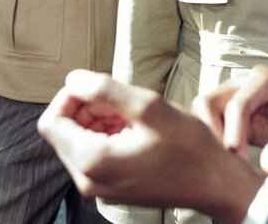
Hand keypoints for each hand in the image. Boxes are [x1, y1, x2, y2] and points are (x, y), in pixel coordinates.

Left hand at [37, 70, 264, 223]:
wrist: (216, 184)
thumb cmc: (189, 147)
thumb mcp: (149, 107)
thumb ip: (105, 90)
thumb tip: (73, 79)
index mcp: (93, 162)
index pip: (52, 122)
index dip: (70, 97)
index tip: (99, 88)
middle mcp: (89, 181)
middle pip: (64, 132)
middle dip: (87, 108)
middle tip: (122, 100)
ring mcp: (100, 189)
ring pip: (80, 142)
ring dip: (99, 121)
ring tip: (132, 114)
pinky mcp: (113, 189)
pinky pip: (95, 157)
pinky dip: (108, 136)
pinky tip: (135, 129)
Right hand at [193, 66, 267, 173]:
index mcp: (265, 79)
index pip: (237, 104)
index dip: (234, 134)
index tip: (240, 162)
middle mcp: (245, 82)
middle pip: (208, 102)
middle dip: (212, 133)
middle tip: (227, 162)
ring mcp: (236, 95)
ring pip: (204, 112)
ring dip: (211, 138)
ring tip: (229, 163)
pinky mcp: (232, 113)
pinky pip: (213, 125)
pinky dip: (216, 142)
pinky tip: (231, 162)